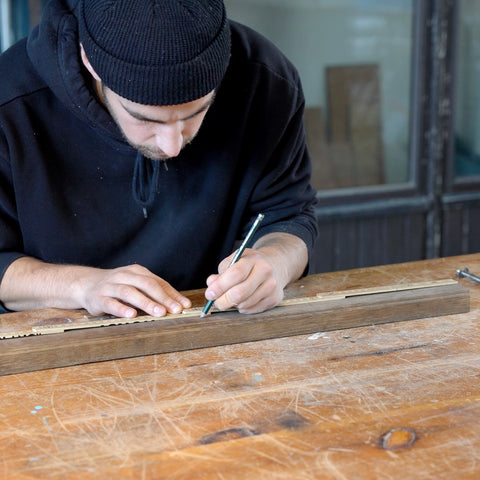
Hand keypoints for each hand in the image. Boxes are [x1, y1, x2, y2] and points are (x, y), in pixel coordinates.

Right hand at [76, 264, 190, 317]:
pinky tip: (131, 315)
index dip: (172, 294)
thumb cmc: (118, 287)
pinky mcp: (98, 298)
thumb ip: (154, 292)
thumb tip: (178, 305)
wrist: (86, 284)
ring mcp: (110, 286)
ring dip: (146, 303)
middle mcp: (125, 276)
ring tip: (159, 312)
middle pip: (147, 285)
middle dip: (163, 298)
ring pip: (130, 293)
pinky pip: (111, 303)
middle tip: (175, 310)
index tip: (184, 306)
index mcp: (137, 271)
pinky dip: (122, 309)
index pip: (158, 282)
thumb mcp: (136, 285)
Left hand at [204, 248, 284, 313]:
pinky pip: (252, 310)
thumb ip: (221, 273)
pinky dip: (243, 308)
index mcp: (253, 260)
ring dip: (233, 305)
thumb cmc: (249, 264)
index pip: (235, 274)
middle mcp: (265, 272)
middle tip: (216, 302)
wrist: (275, 265)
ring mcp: (271, 286)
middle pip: (240, 293)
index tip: (210, 294)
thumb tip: (211, 285)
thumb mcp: (234, 261)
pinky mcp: (275, 298)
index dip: (220, 286)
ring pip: (245, 304)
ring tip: (231, 298)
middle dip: (223, 301)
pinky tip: (243, 300)